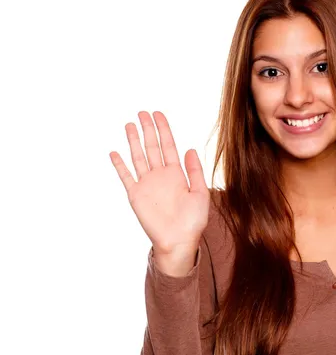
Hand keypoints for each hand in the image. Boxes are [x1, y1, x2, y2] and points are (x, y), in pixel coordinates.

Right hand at [109, 110, 209, 254]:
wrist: (179, 241)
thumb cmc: (193, 221)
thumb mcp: (200, 193)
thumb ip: (195, 171)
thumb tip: (190, 149)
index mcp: (177, 174)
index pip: (169, 146)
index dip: (164, 130)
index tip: (158, 115)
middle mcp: (160, 176)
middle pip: (152, 147)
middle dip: (148, 129)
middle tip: (142, 112)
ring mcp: (147, 184)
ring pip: (138, 157)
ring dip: (134, 141)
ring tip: (129, 125)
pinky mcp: (136, 195)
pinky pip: (126, 177)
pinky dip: (120, 165)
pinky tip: (115, 152)